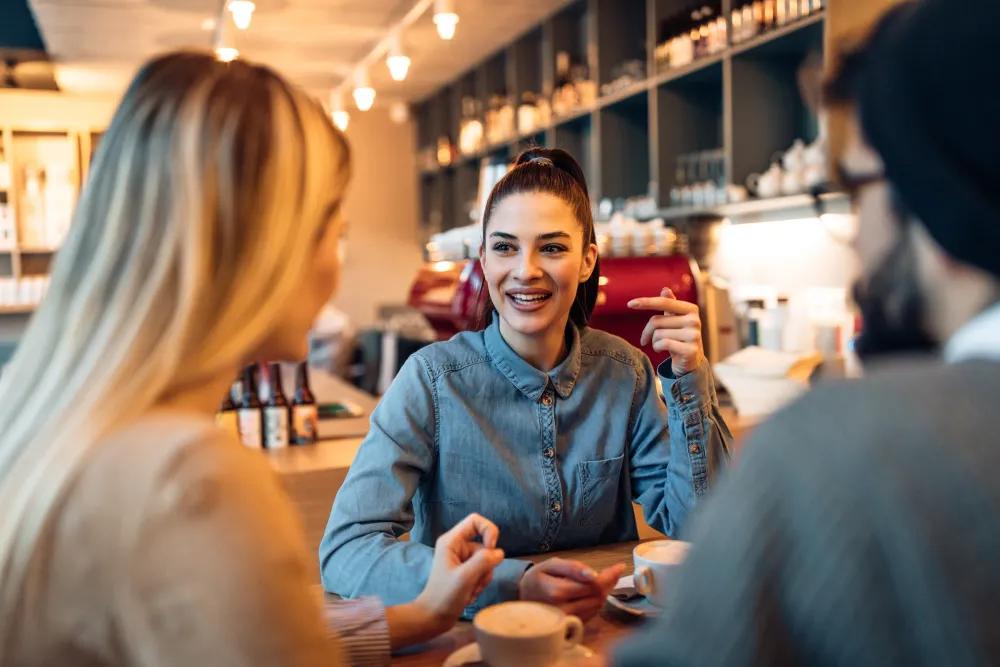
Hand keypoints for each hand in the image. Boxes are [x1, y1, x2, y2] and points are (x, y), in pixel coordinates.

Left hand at [414, 513, 504, 632]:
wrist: (433, 618)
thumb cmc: (444, 597)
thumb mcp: (465, 578)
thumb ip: (484, 561)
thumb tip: (500, 553)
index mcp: (451, 541)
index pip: (475, 521)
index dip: (489, 531)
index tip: (492, 549)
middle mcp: (457, 546)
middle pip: (484, 545)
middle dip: (485, 565)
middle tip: (475, 581)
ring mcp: (462, 559)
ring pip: (486, 560)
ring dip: (483, 577)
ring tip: (470, 590)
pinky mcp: (466, 571)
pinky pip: (483, 571)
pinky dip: (480, 583)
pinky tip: (470, 594)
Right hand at [518, 557, 625, 621]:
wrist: (523, 598)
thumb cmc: (537, 578)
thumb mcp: (551, 565)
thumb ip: (572, 567)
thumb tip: (593, 574)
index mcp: (557, 592)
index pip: (592, 585)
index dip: (608, 576)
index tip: (619, 567)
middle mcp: (563, 610)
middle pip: (597, 596)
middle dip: (607, 583)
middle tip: (612, 572)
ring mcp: (567, 620)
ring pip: (597, 606)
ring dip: (603, 593)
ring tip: (600, 581)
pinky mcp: (571, 625)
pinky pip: (592, 614)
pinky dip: (596, 602)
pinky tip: (592, 593)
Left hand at [628, 287, 705, 375]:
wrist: (691, 362)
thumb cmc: (679, 338)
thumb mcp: (674, 320)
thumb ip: (670, 305)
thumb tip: (665, 289)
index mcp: (691, 309)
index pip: (664, 302)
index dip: (646, 302)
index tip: (629, 304)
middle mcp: (695, 320)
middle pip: (656, 321)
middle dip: (648, 332)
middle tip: (649, 339)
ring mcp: (694, 336)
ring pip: (658, 334)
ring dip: (653, 342)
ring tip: (661, 346)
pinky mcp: (690, 350)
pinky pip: (662, 344)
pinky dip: (657, 348)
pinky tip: (661, 350)